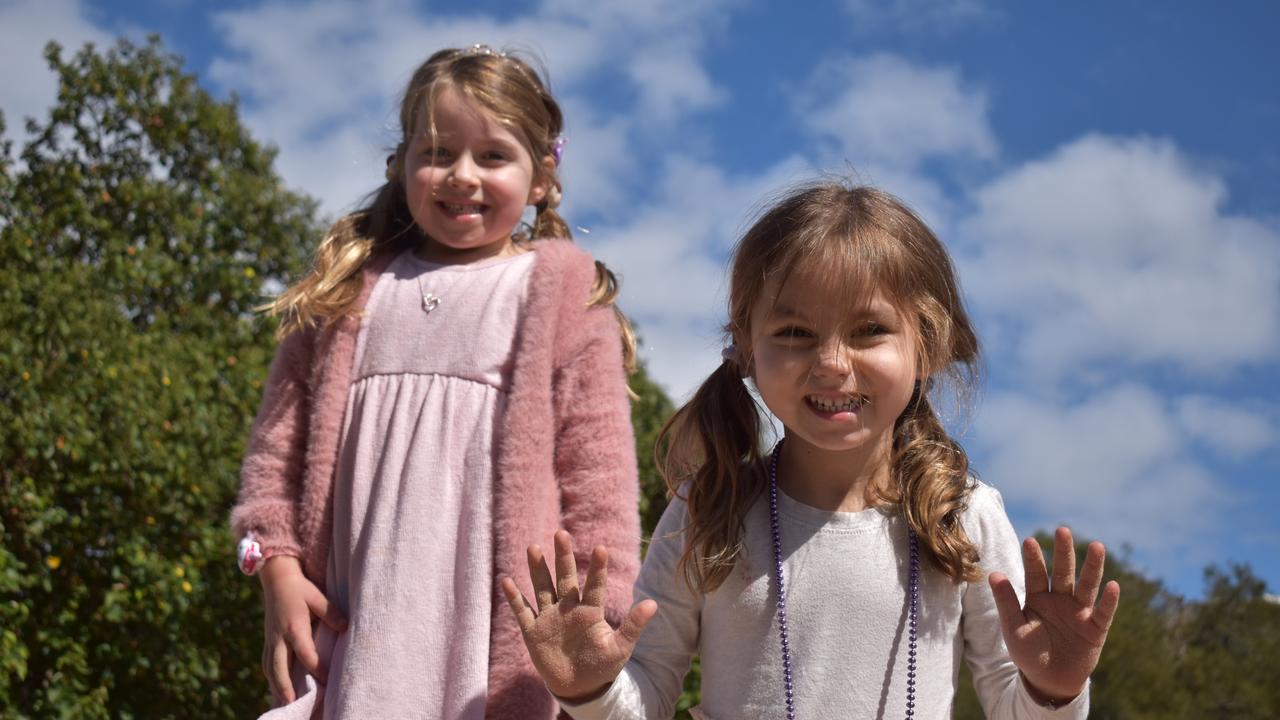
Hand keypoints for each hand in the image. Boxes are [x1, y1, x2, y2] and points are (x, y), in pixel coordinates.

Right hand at [259, 556, 347, 704]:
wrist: (277, 578)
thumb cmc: (300, 588)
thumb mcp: (317, 596)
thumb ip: (331, 613)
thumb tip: (345, 628)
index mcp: (293, 626)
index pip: (305, 653)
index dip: (317, 667)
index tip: (328, 680)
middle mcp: (279, 636)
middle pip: (280, 667)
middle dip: (285, 686)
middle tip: (291, 704)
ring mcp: (271, 639)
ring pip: (270, 668)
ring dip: (275, 686)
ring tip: (282, 704)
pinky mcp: (268, 640)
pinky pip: (267, 663)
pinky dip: (271, 678)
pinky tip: (276, 689)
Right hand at [501, 530, 657, 702]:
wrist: (579, 687)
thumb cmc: (602, 665)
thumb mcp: (620, 648)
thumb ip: (633, 626)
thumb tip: (653, 603)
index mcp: (590, 611)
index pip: (594, 585)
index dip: (597, 568)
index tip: (601, 548)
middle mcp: (569, 609)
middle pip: (565, 578)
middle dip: (563, 557)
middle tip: (561, 533)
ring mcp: (550, 619)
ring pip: (543, 588)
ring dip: (538, 570)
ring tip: (533, 548)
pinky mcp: (534, 633)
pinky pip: (523, 612)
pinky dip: (515, 598)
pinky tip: (507, 581)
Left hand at [990, 527, 1120, 704]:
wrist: (1048, 681)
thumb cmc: (1027, 653)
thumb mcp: (1013, 628)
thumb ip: (1006, 602)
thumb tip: (993, 574)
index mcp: (1038, 598)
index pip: (1036, 574)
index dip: (1033, 558)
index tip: (1029, 541)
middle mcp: (1060, 600)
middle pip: (1063, 572)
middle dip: (1064, 552)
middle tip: (1063, 530)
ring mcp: (1079, 612)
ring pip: (1087, 585)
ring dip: (1093, 567)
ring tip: (1096, 546)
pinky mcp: (1095, 628)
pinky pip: (1103, 612)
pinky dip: (1109, 600)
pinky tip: (1112, 585)